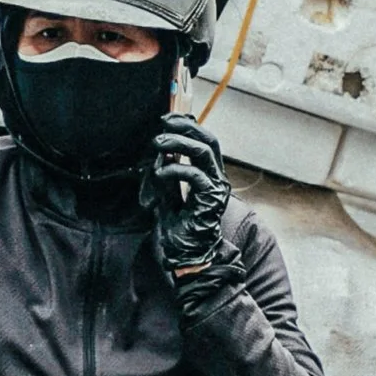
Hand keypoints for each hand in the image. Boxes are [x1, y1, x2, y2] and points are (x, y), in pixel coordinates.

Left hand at [145, 117, 231, 285]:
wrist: (186, 256)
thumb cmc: (178, 228)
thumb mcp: (166, 192)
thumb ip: (167, 172)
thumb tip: (159, 151)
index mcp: (209, 174)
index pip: (204, 140)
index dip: (188, 125)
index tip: (166, 118)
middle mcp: (217, 178)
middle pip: (209, 140)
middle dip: (186, 126)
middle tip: (162, 123)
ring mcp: (216, 188)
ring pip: (204, 151)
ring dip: (179, 142)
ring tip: (158, 142)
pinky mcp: (211, 200)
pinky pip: (194, 174)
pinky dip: (174, 168)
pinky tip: (160, 173)